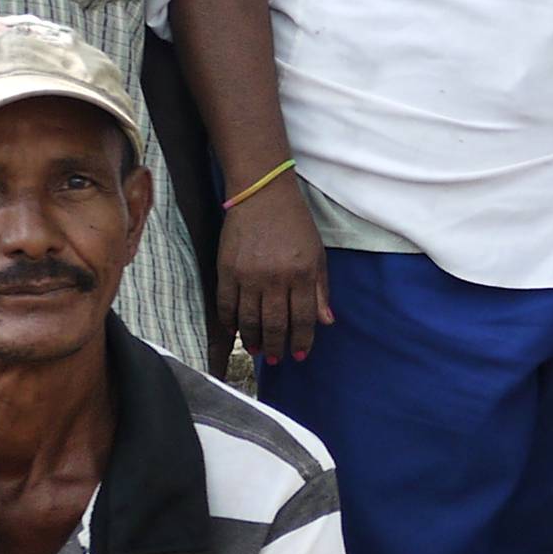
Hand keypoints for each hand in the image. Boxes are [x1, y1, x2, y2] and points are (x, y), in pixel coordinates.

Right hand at [215, 182, 333, 366]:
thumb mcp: (317, 254)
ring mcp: (248, 275)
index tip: (299, 355)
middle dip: (276, 347)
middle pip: (274, 324)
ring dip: (253, 339)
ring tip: (256, 350)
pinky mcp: (226, 269)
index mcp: (302, 273)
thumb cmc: (294, 223)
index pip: (303, 318)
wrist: (261, 194)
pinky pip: (226, 305)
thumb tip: (326, 322)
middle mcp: (275, 277)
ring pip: (249, 319)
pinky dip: (230, 322)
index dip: (301, 340)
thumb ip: (321, 289)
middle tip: (276, 359)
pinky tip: (235, 331)